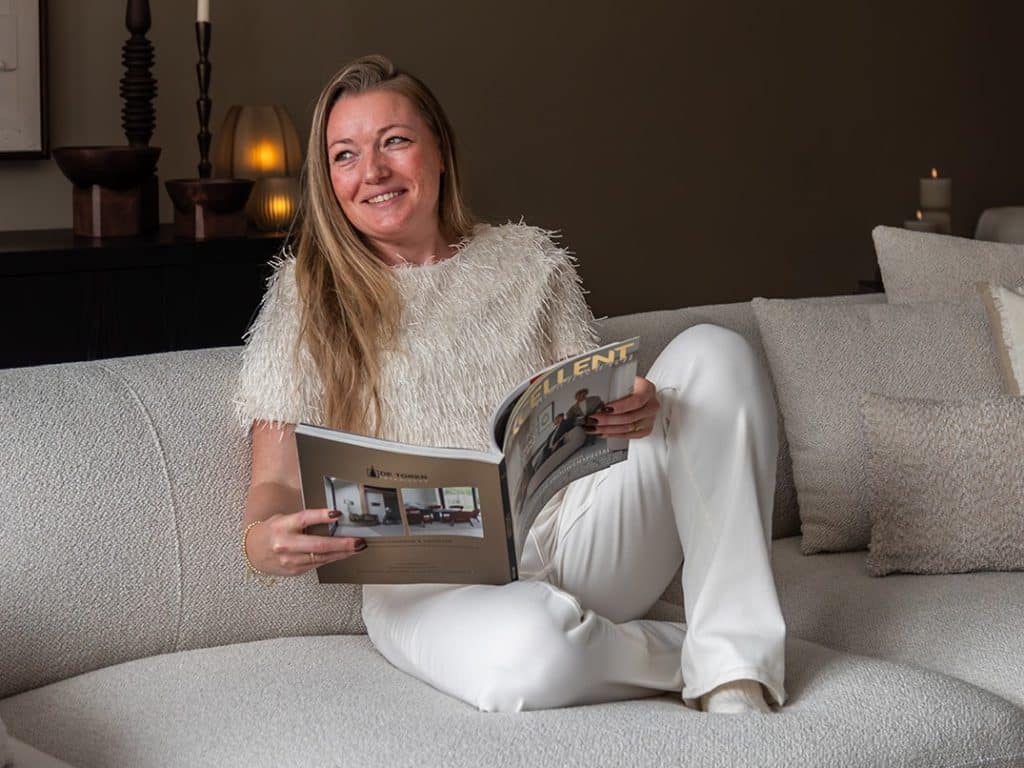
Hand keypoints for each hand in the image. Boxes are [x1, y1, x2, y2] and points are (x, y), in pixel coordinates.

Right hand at [246, 508, 366, 576]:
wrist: (253, 551)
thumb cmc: (273, 531)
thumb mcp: (285, 518)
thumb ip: (305, 519)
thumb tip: (334, 517)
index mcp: (283, 525)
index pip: (305, 518)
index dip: (322, 515)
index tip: (337, 513)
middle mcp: (286, 544)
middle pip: (318, 544)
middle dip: (342, 544)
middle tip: (358, 541)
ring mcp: (290, 560)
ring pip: (322, 557)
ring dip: (342, 553)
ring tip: (356, 548)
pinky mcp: (294, 570)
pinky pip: (318, 564)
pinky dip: (332, 558)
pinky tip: (342, 554)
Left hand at [584, 376, 659, 439]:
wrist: (640, 391)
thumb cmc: (630, 385)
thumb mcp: (624, 380)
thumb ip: (614, 386)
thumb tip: (594, 393)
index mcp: (647, 389)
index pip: (636, 400)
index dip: (620, 406)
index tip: (605, 408)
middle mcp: (651, 405)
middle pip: (630, 417)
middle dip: (608, 420)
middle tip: (593, 419)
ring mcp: (650, 419)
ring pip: (629, 428)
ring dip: (608, 429)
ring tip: (594, 427)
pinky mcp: (646, 429)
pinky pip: (630, 435)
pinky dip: (614, 435)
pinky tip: (603, 432)